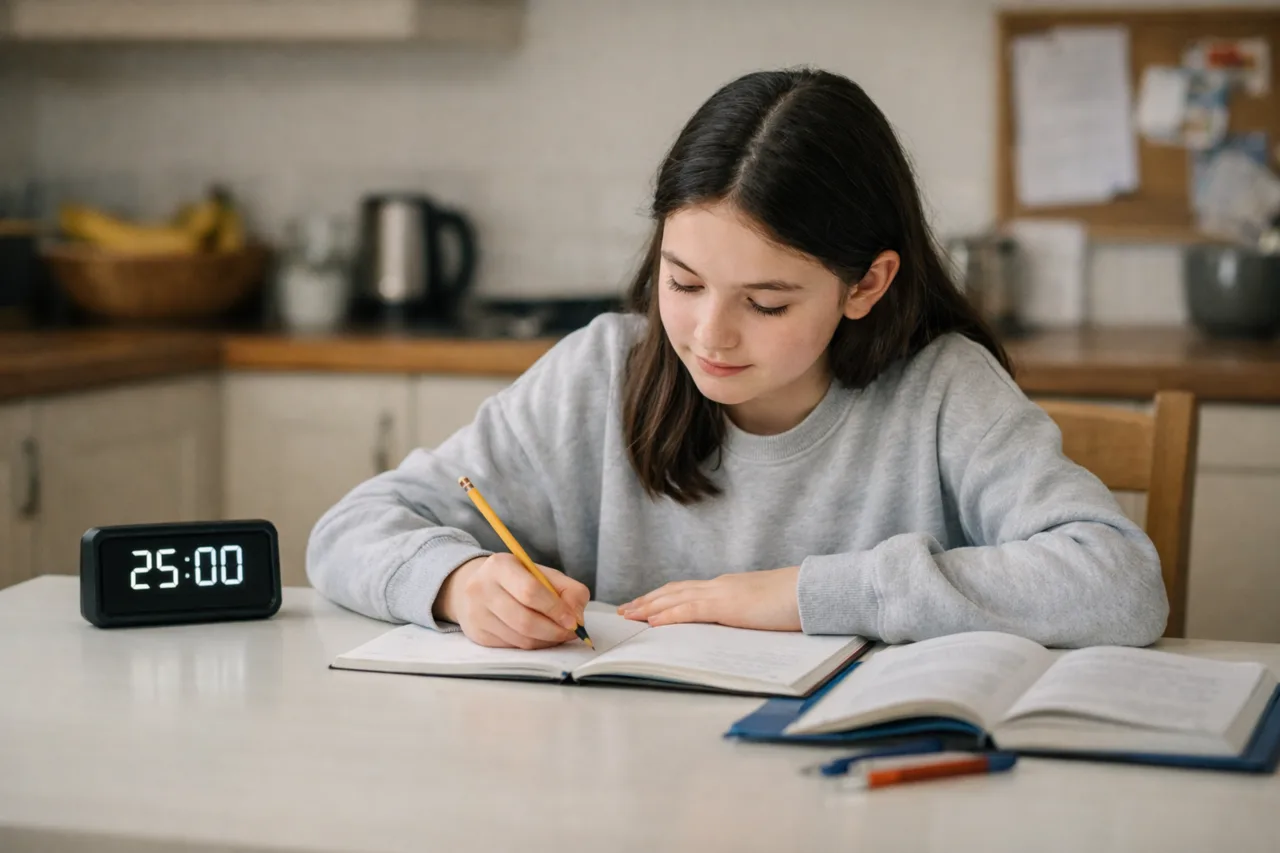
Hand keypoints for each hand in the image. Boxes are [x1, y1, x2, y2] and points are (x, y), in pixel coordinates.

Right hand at [434, 554, 590, 649]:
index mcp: (500, 566)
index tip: (574, 621)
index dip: (555, 609)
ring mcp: (476, 614)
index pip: (530, 591)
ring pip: (520, 638)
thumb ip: (569, 590)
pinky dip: (533, 645)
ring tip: (559, 635)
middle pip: (524, 620)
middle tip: (571, 633)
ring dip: (546, 641)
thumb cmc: (517, 580)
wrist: (478, 587)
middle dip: (554, 631)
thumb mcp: (543, 574)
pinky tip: (541, 637)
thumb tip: (578, 618)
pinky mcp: (478, 634)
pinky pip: (513, 647)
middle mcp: (482, 589)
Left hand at [616, 567, 801, 630]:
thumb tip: (739, 625)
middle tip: (624, 609)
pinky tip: (652, 621)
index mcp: (728, 587)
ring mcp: (722, 594)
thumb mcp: (764, 608)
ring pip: (675, 598)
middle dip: (647, 600)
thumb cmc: (796, 602)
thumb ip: (747, 613)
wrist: (813, 591)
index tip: (645, 604)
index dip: (663, 597)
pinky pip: (690, 611)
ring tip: (628, 615)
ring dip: (648, 606)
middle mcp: (720, 586)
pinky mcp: (727, 607)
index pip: (687, 590)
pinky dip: (668, 615)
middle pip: (674, 591)